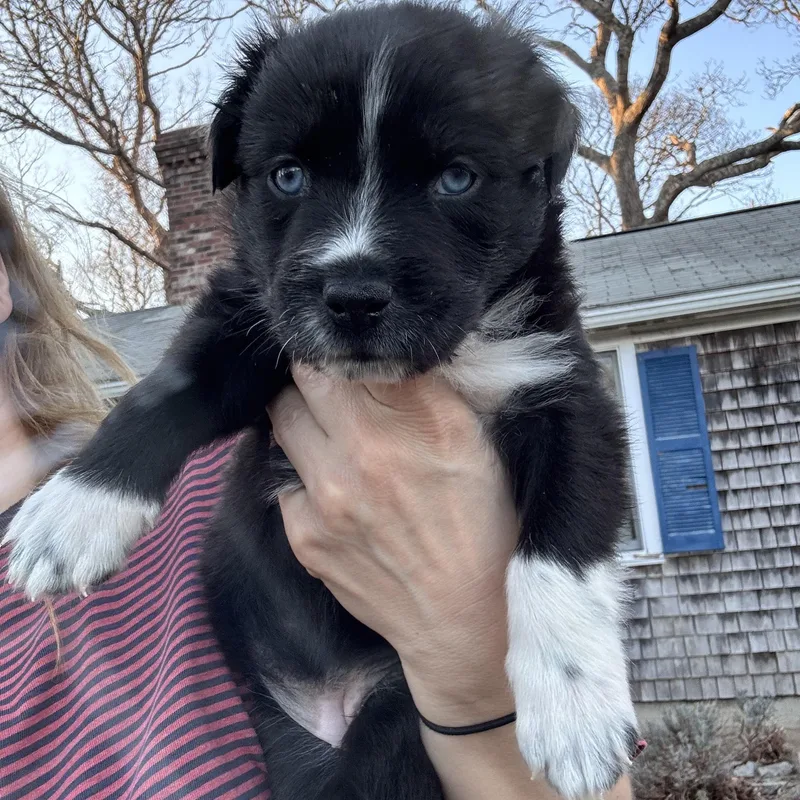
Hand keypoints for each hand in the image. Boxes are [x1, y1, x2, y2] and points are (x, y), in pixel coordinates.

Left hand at [268, 366, 519, 724]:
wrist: (462, 621)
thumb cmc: (482, 524)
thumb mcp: (474, 443)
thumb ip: (429, 389)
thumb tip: (392, 352)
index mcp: (408, 422)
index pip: (346, 354)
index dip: (345, 351)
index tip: (351, 356)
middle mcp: (358, 452)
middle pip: (301, 381)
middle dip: (315, 378)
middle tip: (335, 390)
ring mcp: (322, 497)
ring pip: (283, 424)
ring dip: (303, 421)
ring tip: (333, 438)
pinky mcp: (302, 536)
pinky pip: (285, 483)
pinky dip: (304, 478)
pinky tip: (337, 495)